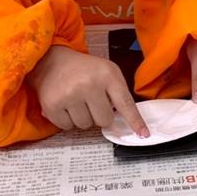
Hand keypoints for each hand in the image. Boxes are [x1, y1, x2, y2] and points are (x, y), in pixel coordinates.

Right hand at [28, 46, 148, 136]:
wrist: (52, 61)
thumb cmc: (85, 69)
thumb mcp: (107, 71)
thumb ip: (118, 92)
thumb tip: (125, 121)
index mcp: (107, 75)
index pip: (125, 103)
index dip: (135, 121)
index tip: (144, 134)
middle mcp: (89, 84)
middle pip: (104, 120)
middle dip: (100, 115)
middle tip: (92, 101)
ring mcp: (69, 95)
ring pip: (85, 125)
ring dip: (83, 117)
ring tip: (77, 100)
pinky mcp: (52, 105)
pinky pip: (67, 127)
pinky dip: (68, 120)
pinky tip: (65, 104)